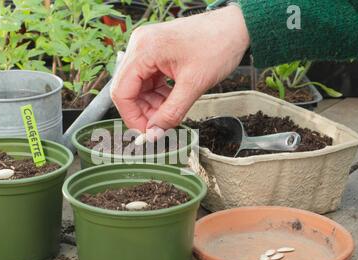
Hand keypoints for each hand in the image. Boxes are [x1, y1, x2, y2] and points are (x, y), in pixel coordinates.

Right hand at [110, 5, 249, 134]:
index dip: (131, 117)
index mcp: (144, 50)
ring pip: (138, 87)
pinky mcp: (155, 52)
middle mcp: (140, 46)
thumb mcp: (194, 85)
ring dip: (151, 105)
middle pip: (127, 89)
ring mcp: (147, 48)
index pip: (122, 91)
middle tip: (159, 127)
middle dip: (142, 111)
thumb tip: (155, 133)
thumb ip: (171, 113)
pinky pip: (148, 79)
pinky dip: (157, 95)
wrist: (236, 27)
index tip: (146, 133)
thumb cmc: (218, 45)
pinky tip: (170, 102)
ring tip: (168, 114)